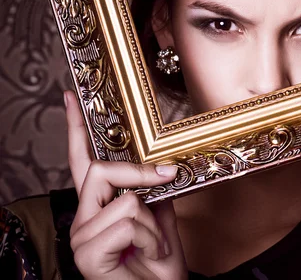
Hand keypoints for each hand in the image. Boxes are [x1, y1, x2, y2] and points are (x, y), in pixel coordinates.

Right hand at [64, 90, 187, 279]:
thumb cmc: (159, 263)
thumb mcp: (162, 218)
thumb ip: (153, 192)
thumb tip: (159, 166)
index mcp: (98, 207)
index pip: (82, 162)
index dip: (75, 130)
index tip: (71, 99)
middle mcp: (83, 218)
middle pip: (100, 171)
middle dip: (140, 174)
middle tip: (166, 177)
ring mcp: (81, 238)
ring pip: (124, 200)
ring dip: (152, 223)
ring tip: (153, 245)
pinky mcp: (86, 255)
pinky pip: (127, 222)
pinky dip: (150, 237)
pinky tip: (147, 254)